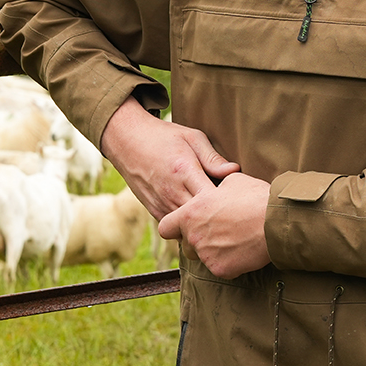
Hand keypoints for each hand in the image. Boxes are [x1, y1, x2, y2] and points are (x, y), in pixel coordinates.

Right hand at [99, 96, 238, 220]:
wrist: (126, 141)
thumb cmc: (164, 136)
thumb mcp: (192, 137)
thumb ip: (213, 158)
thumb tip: (235, 171)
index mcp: (185, 172)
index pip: (213, 199)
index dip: (229, 203)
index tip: (240, 199)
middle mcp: (172, 192)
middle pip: (202, 219)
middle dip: (219, 218)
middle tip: (234, 213)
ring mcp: (162, 205)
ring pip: (189, 228)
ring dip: (203, 225)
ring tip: (218, 217)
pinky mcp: (154, 211)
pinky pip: (176, 228)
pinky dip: (188, 227)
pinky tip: (199, 217)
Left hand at [159, 172, 271, 279]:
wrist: (275, 222)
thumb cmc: (255, 197)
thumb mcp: (233, 181)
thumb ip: (217, 187)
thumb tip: (220, 187)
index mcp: (191, 213)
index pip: (165, 227)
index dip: (175, 226)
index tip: (187, 224)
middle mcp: (194, 236)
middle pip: (186, 245)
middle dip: (198, 241)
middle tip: (220, 231)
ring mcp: (206, 255)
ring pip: (204, 257)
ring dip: (214, 251)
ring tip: (236, 238)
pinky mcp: (221, 270)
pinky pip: (221, 268)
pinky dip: (230, 262)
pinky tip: (244, 249)